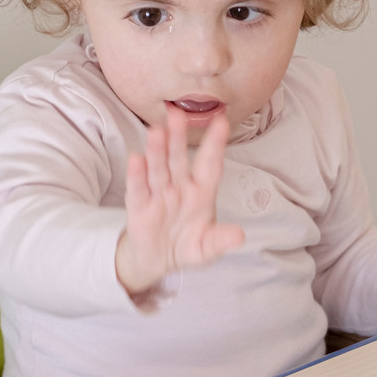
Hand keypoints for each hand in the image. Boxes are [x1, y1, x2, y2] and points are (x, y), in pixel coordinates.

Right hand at [116, 105, 244, 296]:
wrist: (158, 261)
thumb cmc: (187, 246)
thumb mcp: (207, 248)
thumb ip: (221, 240)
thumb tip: (239, 236)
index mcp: (202, 193)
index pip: (210, 165)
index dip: (215, 144)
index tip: (222, 122)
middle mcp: (179, 188)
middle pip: (179, 159)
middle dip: (178, 137)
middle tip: (178, 114)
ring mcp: (158, 195)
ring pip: (158, 169)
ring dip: (157, 151)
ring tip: (156, 131)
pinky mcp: (139, 207)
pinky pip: (138, 190)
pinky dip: (137, 176)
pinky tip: (136, 159)